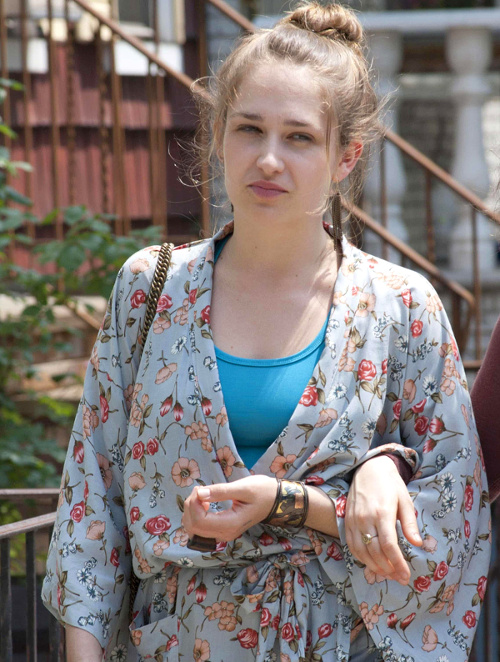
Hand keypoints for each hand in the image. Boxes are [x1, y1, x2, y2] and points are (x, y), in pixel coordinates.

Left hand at [182, 475, 276, 542]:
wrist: (274, 500)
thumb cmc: (262, 491)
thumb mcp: (243, 487)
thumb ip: (221, 492)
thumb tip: (200, 494)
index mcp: (230, 524)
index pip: (199, 521)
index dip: (193, 504)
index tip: (200, 488)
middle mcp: (225, 534)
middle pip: (193, 527)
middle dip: (191, 506)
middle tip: (200, 490)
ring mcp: (223, 534)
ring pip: (194, 529)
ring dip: (192, 510)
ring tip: (203, 495)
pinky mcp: (221, 530)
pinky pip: (200, 527)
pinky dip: (196, 514)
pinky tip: (204, 503)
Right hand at [345, 455, 421, 585]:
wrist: (368, 469)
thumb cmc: (390, 485)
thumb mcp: (405, 500)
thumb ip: (410, 523)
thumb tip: (418, 544)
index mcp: (382, 513)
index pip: (389, 545)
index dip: (398, 564)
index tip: (406, 575)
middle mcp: (365, 518)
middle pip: (375, 552)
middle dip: (388, 569)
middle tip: (399, 578)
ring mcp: (354, 520)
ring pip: (361, 551)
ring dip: (374, 566)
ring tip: (387, 574)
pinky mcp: (347, 520)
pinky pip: (351, 544)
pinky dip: (360, 557)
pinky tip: (371, 563)